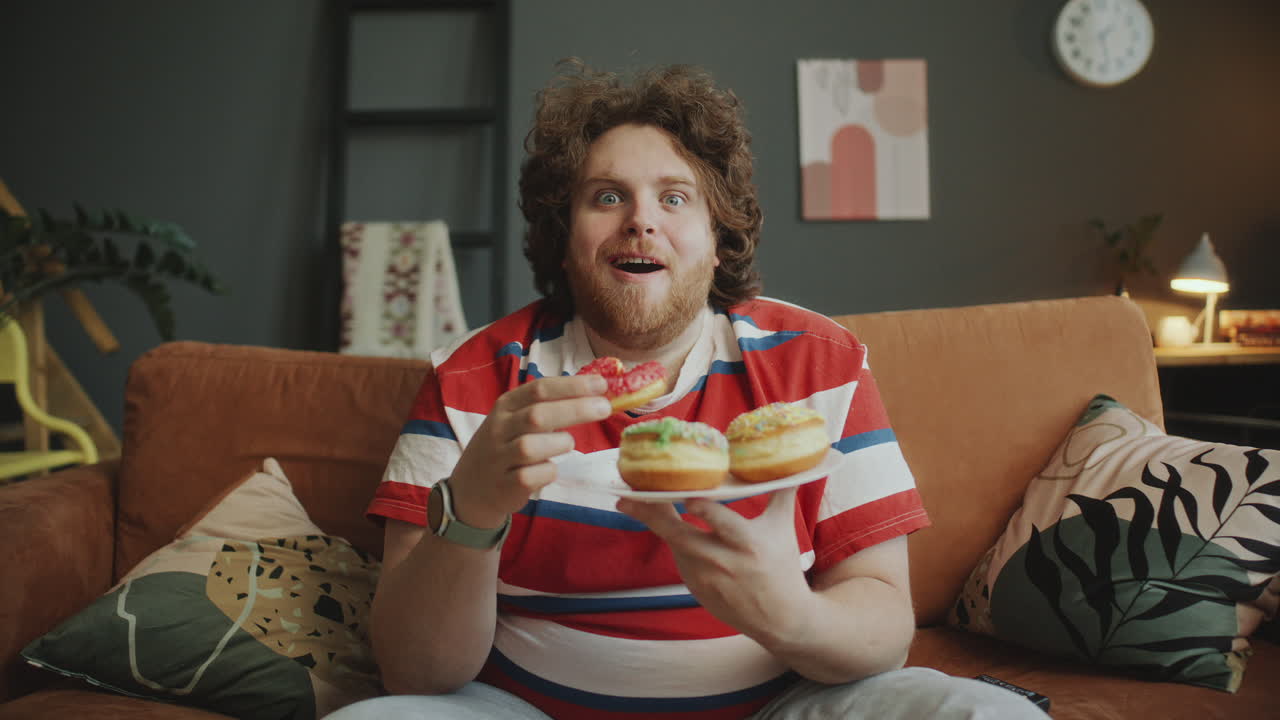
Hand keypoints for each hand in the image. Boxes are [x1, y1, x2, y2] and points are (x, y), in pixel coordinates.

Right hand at [448, 374, 610, 527]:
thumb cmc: (506, 447)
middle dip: (575, 409)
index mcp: (506, 406)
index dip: (572, 385)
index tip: (601, 384)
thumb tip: (594, 392)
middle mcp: (500, 428)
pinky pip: (530, 476)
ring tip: (568, 444)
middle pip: (538, 414)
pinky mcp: (504, 485)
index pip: (539, 389)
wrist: (471, 488)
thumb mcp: (517, 419)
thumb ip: (549, 406)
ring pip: (530, 446)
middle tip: (605, 408)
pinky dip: (547, 472)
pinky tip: (550, 469)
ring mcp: (499, 457)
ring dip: (559, 443)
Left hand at [616, 487, 812, 644]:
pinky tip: (658, 522)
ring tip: (631, 502)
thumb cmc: (781, 567)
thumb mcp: (783, 527)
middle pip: (680, 536)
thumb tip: (790, 459)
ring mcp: (705, 578)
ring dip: (655, 523)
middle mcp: (723, 561)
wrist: (779, 618)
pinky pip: (678, 558)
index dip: (702, 508)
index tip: (685, 494)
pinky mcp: (695, 589)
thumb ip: (781, 491)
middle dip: (651, 516)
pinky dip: (671, 540)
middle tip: (625, 498)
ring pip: (674, 545)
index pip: (721, 522)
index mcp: (747, 542)